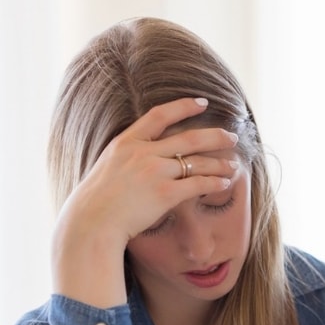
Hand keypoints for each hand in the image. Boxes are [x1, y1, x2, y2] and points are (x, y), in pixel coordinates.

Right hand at [51, 97, 240, 306]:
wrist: (91, 222)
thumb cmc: (96, 202)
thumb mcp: (107, 167)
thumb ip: (126, 159)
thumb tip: (142, 158)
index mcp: (126, 142)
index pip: (159, 115)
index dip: (183, 106)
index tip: (202, 102)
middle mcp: (142, 152)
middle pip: (188, 137)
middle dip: (215, 135)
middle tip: (232, 136)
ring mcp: (154, 171)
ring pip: (197, 161)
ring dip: (220, 163)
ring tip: (234, 165)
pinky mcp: (164, 193)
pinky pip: (198, 184)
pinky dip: (215, 182)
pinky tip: (225, 183)